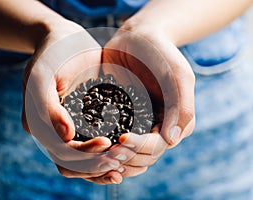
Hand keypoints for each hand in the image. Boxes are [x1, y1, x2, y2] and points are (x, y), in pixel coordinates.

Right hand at [21, 19, 122, 183]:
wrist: (65, 40)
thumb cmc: (51, 54)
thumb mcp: (42, 76)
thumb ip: (47, 107)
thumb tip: (66, 137)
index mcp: (40, 126)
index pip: (62, 153)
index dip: (84, 154)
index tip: (107, 144)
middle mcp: (55, 132)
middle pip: (75, 164)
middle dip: (97, 164)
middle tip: (122, 158)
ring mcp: (71, 129)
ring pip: (85, 162)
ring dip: (104, 166)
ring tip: (126, 162)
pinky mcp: (87, 123)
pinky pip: (97, 147)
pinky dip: (109, 155)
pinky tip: (126, 155)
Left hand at [102, 21, 194, 176]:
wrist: (137, 38)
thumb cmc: (161, 53)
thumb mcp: (177, 75)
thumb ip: (181, 107)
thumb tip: (172, 141)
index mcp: (172, 122)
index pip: (157, 147)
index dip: (140, 148)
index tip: (121, 139)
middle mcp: (154, 128)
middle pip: (141, 156)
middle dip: (125, 156)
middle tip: (105, 150)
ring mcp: (135, 124)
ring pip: (125, 154)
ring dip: (112, 159)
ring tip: (95, 154)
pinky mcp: (116, 118)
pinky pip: (109, 138)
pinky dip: (101, 147)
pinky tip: (88, 145)